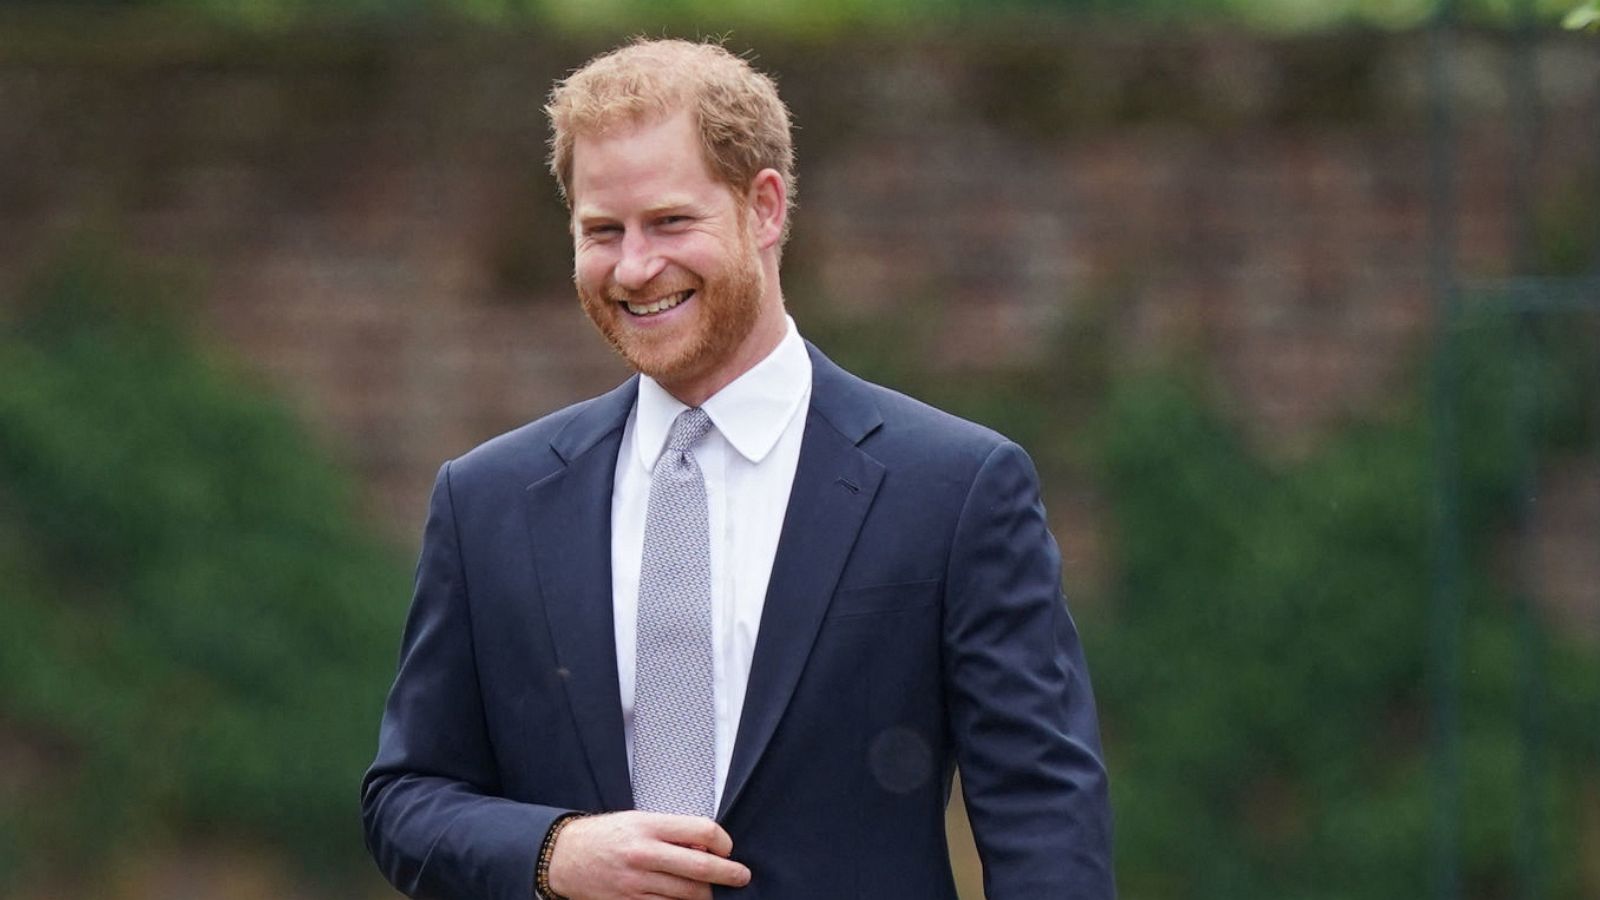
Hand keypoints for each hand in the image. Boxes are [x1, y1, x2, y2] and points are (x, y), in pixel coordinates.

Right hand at [547, 811, 750, 898]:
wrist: (565, 857)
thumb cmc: (606, 835)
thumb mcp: (639, 820)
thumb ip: (672, 831)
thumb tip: (707, 845)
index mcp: (649, 826)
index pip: (703, 831)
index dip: (723, 842)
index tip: (727, 848)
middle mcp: (645, 854)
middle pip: (701, 868)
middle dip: (729, 874)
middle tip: (741, 876)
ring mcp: (637, 883)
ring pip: (688, 895)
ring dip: (705, 894)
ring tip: (709, 890)